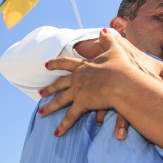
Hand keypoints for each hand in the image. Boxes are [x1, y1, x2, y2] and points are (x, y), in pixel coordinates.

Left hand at [40, 30, 162, 135]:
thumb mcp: (115, 49)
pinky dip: (64, 125)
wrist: (122, 81)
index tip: (46, 65)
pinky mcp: (82, 103)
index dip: (56, 64)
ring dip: (51, 107)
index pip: (67, 64)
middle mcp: (78, 78)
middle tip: (40, 92)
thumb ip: (108, 40)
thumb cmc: (121, 66)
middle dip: (50, 88)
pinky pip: (71, 117)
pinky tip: (57, 133)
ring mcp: (78, 91)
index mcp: (85, 66)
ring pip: (61, 100)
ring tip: (41, 113)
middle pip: (60, 84)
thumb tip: (103, 30)